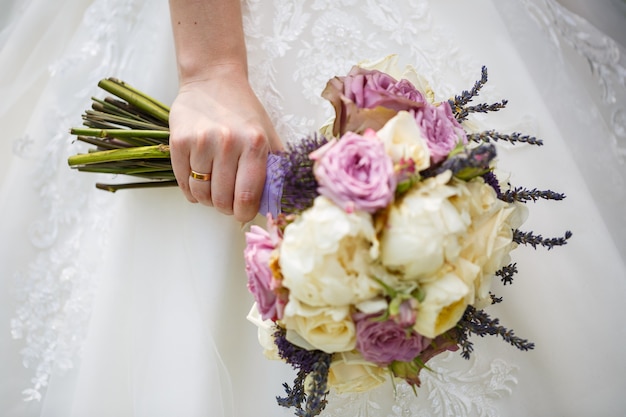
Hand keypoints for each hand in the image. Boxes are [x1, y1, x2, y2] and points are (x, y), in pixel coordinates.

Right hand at [169, 66, 282, 221]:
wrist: (212, 80)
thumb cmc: (244, 111)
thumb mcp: (267, 134)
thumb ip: (275, 167)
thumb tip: (280, 201)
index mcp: (255, 144)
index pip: (247, 196)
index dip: (245, 213)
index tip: (243, 213)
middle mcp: (228, 143)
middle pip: (223, 199)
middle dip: (226, 208)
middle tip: (228, 202)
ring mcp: (201, 142)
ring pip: (201, 194)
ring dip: (208, 200)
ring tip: (214, 190)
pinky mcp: (179, 141)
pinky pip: (184, 182)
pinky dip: (191, 191)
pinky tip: (199, 183)